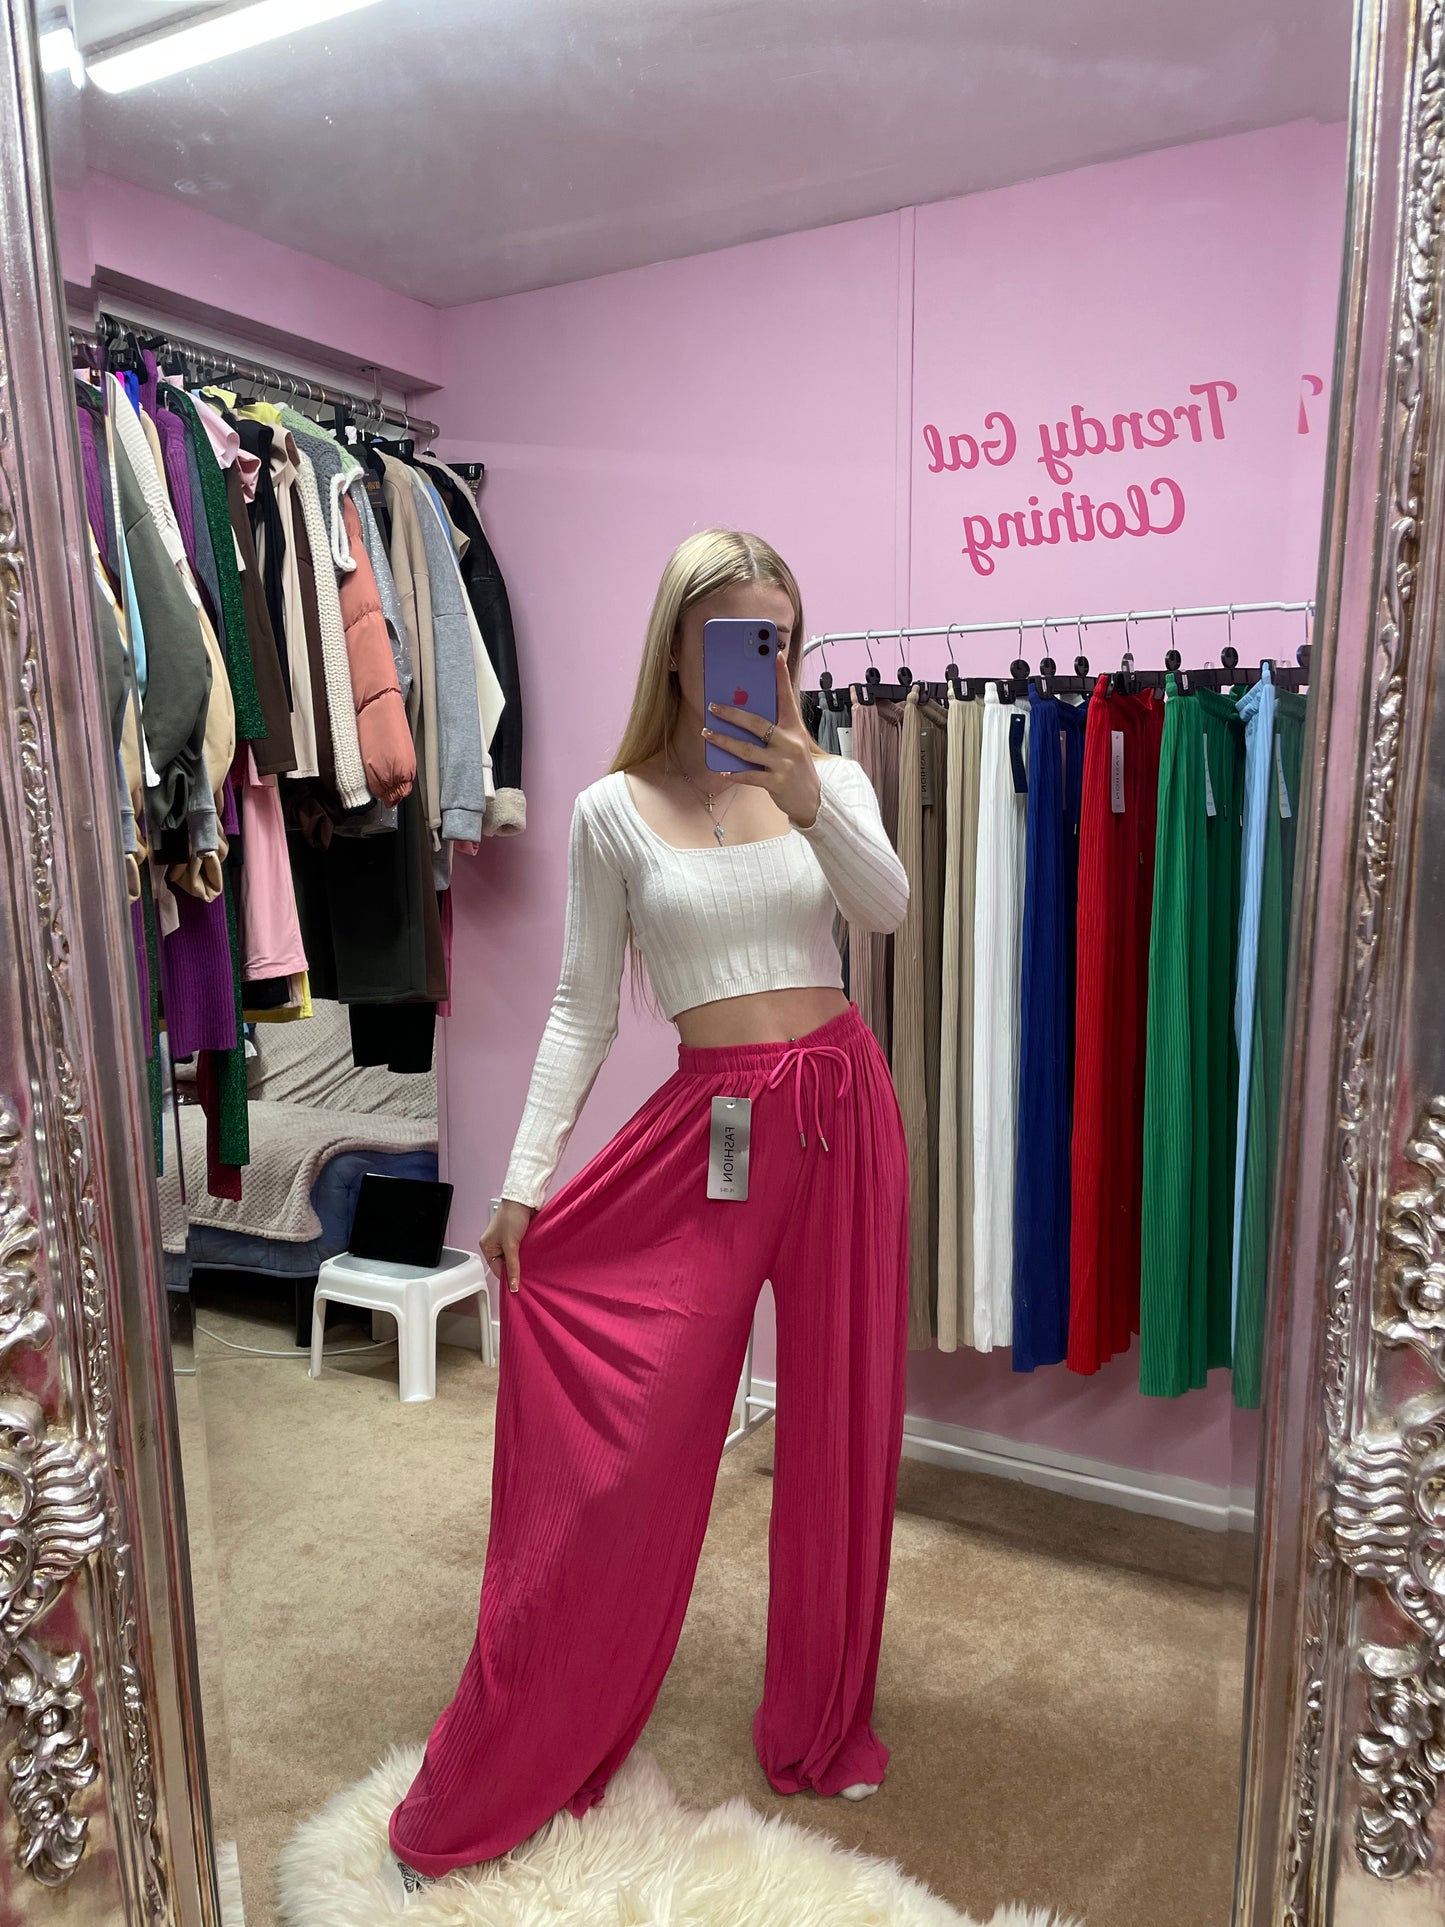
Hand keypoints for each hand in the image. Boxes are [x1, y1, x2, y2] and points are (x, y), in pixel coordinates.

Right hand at [481, 1199, 532, 1293]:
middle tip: (527, 1276)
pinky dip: (527, 1254)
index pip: (497, 1269)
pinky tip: (533, 1256)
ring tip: (531, 1266)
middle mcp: (496, 1244)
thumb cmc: (512, 1216)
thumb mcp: (511, 1245)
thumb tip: (513, 1285)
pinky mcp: (518, 1236)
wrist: (524, 1199)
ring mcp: (507, 1240)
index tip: (518, 1287)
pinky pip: (522, 1250)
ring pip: (515, 1257)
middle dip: (516, 1268)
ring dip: (523, 1260)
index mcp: (487, 1246)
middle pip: (506, 1264)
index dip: (508, 1277)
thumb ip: (513, 1266)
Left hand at [701, 647, 821, 827]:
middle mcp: (790, 743)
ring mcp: (783, 762)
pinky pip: (750, 776)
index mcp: (795, 729)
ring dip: (724, 741)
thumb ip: (775, 729)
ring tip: (707, 733)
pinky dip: (735, 773)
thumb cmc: (797, 767)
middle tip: (713, 706)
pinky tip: (723, 769)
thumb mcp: (793, 743)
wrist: (813, 799)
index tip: (775, 657)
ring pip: (747, 750)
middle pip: (757, 723)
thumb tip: (745, 716)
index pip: (787, 698)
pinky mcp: (776, 782)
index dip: (781, 677)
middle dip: (732, 714)